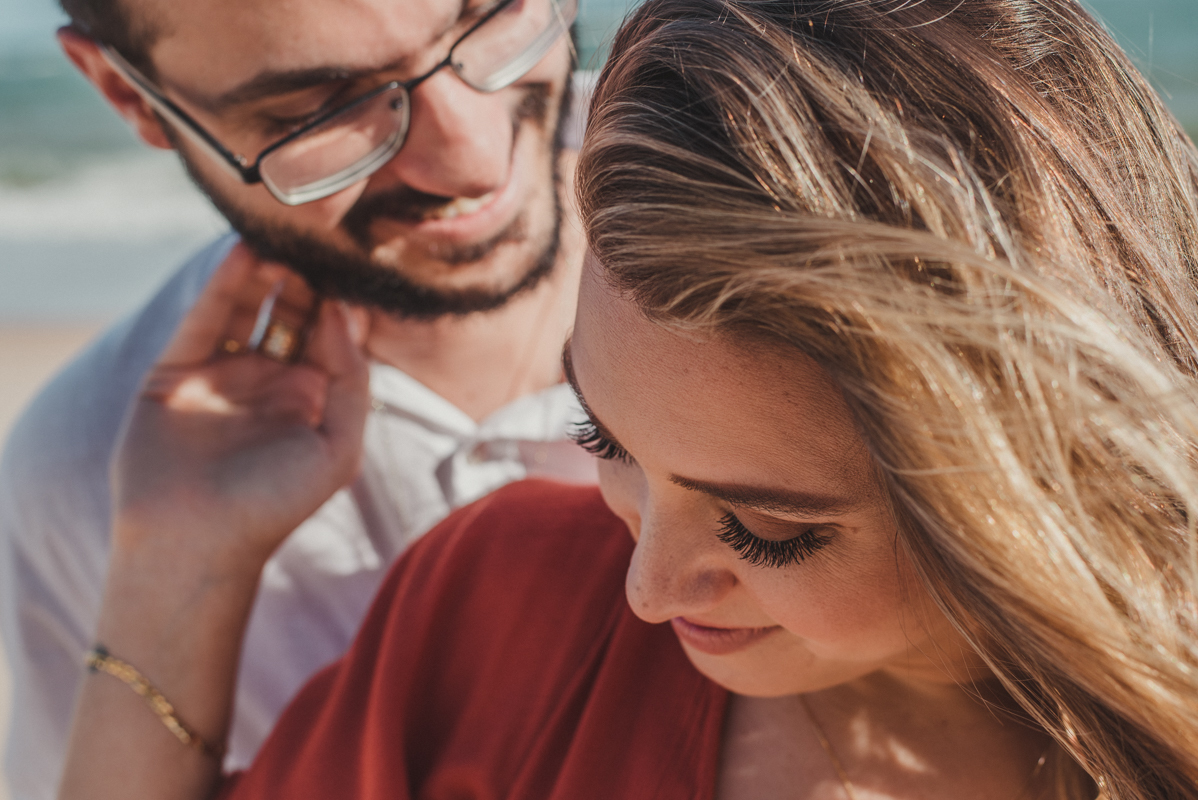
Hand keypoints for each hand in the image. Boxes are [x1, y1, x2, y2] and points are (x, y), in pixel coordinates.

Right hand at [111, 244, 370, 573]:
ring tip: (284, 237)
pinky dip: (223, 285)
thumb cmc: (275, 503)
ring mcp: (221, 374)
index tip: (354, 262)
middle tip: (319, 238)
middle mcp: (267, 381)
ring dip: (265, 273)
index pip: (329, 335)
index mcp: (309, 399)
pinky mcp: (177, 370)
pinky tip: (243, 251)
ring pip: (246, 308)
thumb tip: (343, 314)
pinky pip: (204, 318)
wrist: (195, 540)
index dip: (340, 300)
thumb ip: (351, 380)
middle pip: (289, 313)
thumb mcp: (338, 446)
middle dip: (305, 278)